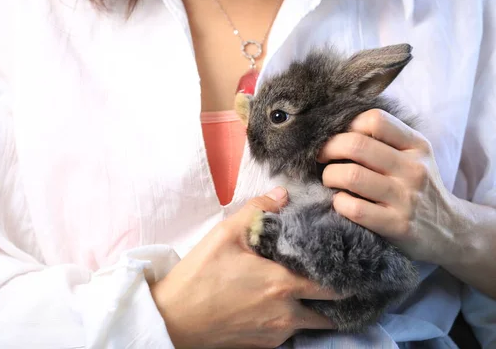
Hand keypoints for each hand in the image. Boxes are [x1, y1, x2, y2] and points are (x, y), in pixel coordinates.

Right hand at [150, 187, 339, 348]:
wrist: (174, 319)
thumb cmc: (200, 275)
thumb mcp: (225, 234)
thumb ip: (258, 209)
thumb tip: (283, 194)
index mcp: (283, 284)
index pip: (333, 284)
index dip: (347, 275)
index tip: (351, 264)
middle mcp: (287, 314)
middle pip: (331, 312)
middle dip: (339, 298)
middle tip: (341, 280)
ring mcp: (276, 334)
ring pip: (311, 323)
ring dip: (316, 310)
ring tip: (312, 290)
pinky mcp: (263, 346)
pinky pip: (290, 333)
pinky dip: (294, 320)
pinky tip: (282, 304)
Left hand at [317, 109, 466, 263]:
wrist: (450, 230)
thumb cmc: (418, 187)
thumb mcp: (413, 156)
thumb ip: (384, 139)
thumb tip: (336, 127)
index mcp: (417, 146)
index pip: (375, 120)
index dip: (347, 125)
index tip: (337, 138)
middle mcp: (414, 169)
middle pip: (357, 145)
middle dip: (328, 149)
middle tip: (321, 158)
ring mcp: (407, 199)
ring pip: (351, 176)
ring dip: (329, 176)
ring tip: (330, 180)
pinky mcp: (397, 225)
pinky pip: (355, 209)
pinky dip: (338, 203)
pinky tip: (341, 202)